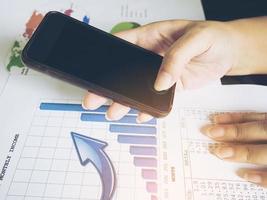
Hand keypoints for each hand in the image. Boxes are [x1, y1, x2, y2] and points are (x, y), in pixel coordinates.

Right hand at [83, 20, 238, 121]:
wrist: (230, 52)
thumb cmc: (214, 37)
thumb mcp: (196, 39)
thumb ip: (176, 58)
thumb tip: (160, 82)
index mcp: (153, 35)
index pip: (124, 43)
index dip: (108, 54)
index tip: (95, 69)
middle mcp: (152, 55)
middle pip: (125, 70)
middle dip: (110, 84)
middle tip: (96, 97)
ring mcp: (160, 72)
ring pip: (138, 87)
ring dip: (125, 99)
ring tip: (113, 111)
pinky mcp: (171, 85)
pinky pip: (155, 98)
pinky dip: (148, 107)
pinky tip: (140, 114)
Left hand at [201, 112, 266, 186]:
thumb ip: (253, 126)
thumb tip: (221, 125)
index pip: (255, 118)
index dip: (234, 119)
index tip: (214, 120)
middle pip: (257, 130)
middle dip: (234, 131)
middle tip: (211, 133)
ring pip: (264, 151)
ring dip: (243, 151)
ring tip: (221, 153)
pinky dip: (261, 176)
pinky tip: (245, 175)